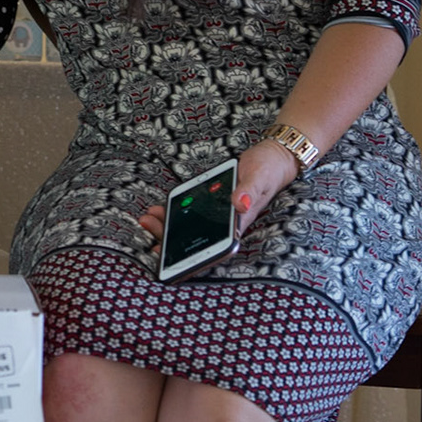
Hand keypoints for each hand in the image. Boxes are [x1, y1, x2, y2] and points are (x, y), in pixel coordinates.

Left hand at [138, 140, 299, 245]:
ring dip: (168, 227)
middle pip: (196, 242)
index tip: (171, 261)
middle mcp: (228, 225)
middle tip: (149, 226)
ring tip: (148, 219)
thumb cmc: (269, 170)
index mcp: (239, 225)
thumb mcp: (258, 178)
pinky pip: (192, 215)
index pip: (215, 250)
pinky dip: (174, 214)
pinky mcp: (214, 207)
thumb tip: (239, 204)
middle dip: (169, 239)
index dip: (193, 260)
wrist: (273, 160)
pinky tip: (160, 211)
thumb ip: (248, 191)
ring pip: (191, 230)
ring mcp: (219, 217)